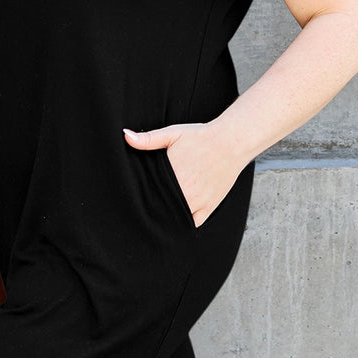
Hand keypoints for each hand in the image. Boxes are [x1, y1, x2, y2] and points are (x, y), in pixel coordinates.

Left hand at [123, 120, 246, 226]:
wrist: (231, 142)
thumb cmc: (200, 136)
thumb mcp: (172, 133)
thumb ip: (148, 139)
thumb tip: (126, 136)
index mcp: (171, 176)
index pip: (148, 195)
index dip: (139, 199)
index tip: (133, 199)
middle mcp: (184, 192)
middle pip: (160, 208)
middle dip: (151, 209)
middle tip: (142, 209)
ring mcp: (198, 202)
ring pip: (175, 218)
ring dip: (166, 217)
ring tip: (156, 216)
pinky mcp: (209, 206)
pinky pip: (193, 223)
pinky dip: (184, 223)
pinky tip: (176, 220)